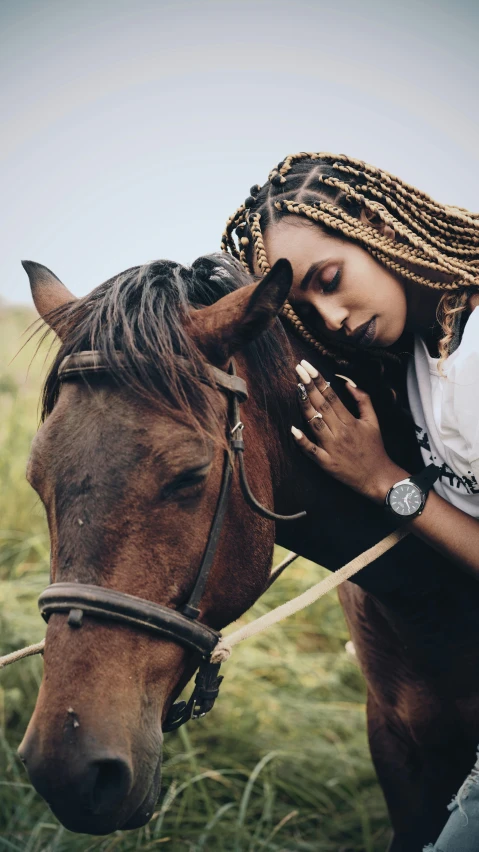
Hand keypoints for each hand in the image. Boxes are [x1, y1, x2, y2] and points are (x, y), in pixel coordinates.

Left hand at [292, 360, 406, 502]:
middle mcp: (340, 432)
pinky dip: (302, 441)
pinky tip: (293, 429)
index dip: (319, 380)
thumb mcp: (373, 421)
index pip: (331, 396)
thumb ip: (363, 400)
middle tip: (298, 369)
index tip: (308, 366)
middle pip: (322, 406)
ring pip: (315, 424)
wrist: (377, 477)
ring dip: (305, 406)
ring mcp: (332, 448)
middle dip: (309, 386)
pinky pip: (312, 451)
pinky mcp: (326, 463)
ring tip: (296, 388)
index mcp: (350, 421)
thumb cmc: (374, 448)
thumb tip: (348, 382)